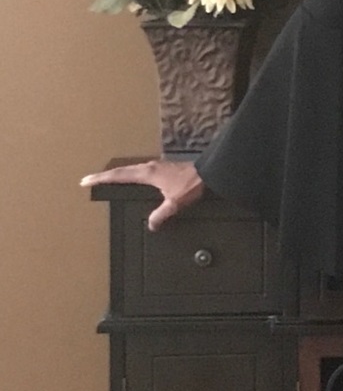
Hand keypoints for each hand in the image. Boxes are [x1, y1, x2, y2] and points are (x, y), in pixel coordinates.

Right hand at [80, 160, 204, 229]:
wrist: (209, 172)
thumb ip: (161, 214)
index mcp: (148, 174)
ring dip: (118, 173)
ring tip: (107, 178)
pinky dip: (131, 174)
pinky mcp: (163, 168)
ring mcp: (157, 166)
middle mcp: (150, 167)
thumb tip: (150, 225)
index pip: (119, 176)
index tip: (86, 180)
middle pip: (122, 170)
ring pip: (132, 169)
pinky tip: (133, 179)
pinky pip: (141, 170)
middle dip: (105, 175)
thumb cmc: (192, 184)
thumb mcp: (175, 202)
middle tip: (90, 179)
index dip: (101, 179)